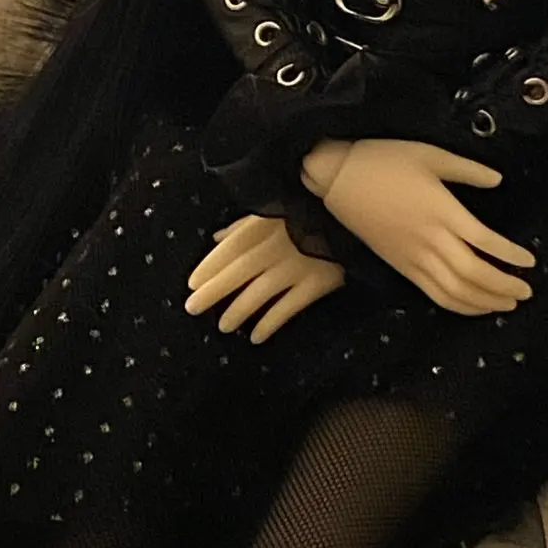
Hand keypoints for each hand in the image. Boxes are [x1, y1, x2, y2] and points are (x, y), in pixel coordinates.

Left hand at [185, 214, 345, 343]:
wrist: (356, 214)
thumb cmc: (310, 211)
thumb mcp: (275, 211)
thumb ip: (245, 225)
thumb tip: (216, 237)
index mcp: (265, 223)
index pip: (229, 247)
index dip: (209, 266)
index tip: (191, 284)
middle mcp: (278, 245)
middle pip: (239, 271)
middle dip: (213, 291)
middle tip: (191, 308)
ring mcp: (298, 265)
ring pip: (260, 292)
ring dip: (238, 310)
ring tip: (224, 326)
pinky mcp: (319, 283)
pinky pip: (289, 307)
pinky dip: (270, 323)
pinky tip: (256, 337)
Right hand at [319, 136, 536, 314]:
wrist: (337, 177)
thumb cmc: (384, 159)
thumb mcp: (430, 154)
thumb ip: (467, 169)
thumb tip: (498, 180)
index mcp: (441, 211)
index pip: (485, 242)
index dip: (511, 256)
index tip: (530, 262)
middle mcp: (430, 239)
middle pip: (474, 274)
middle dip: (503, 287)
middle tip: (526, 292)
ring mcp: (412, 257)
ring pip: (454, 291)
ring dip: (484, 302)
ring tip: (506, 304)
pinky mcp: (399, 265)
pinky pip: (432, 293)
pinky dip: (457, 305)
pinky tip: (472, 306)